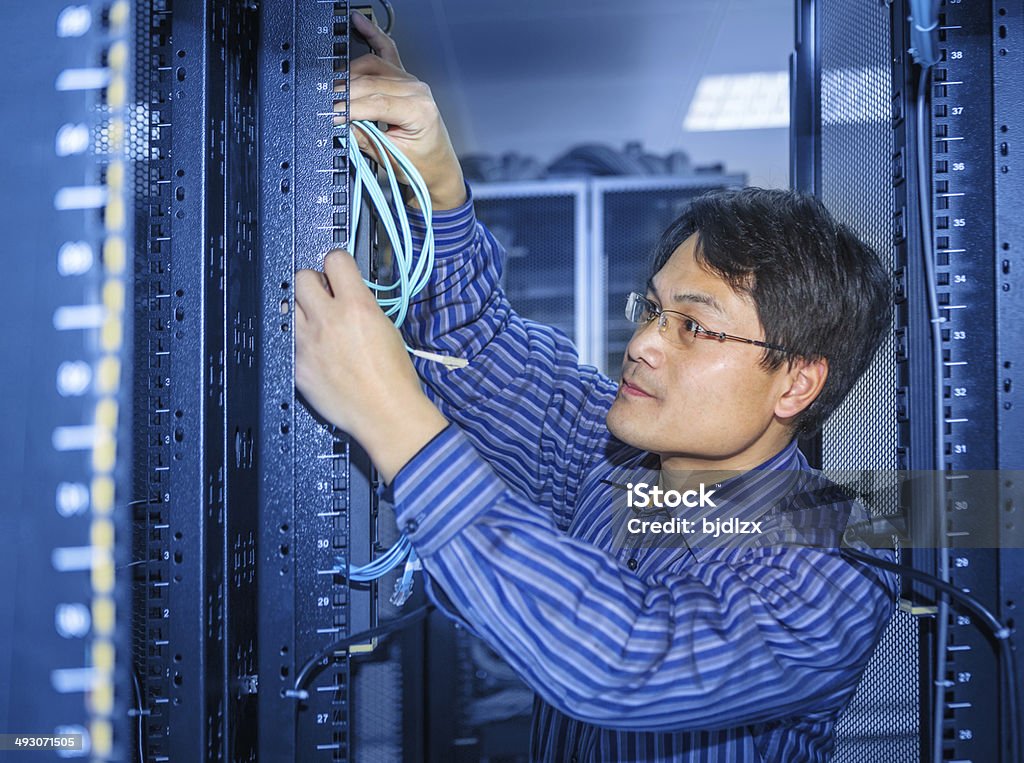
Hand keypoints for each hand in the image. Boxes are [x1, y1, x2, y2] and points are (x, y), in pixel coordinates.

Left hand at [294, 250, 447, 482]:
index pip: (335, 259)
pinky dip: (298, 342)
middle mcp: (328, 320)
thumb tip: (347, 295)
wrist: (386, 413)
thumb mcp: (387, 328)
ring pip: (287, 306)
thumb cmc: (394, 378)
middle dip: (313, 284)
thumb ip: (362, 307)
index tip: (337, 271)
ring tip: (315, 324)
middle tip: (323, 297)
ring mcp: (307, 343)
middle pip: (301, 277)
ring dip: (300, 310)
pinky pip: (287, 340)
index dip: (337, 264)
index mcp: (357, 307)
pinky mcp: (297, 365)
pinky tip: (314, 352)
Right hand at [336, 12, 466, 210]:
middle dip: (346, 92)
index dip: (351, 107)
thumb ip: (364, 137)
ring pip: (373, 65)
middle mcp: (417, 90)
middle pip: (372, 81)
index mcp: (419, 110)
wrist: (438, 166)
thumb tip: (341, 123)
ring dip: (350, 74)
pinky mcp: (405, 78)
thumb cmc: (422, 164)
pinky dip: (372, 34)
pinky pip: (387, 50)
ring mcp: (411, 81)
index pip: (377, 102)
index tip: (332, 114)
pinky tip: (359, 22)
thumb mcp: (391, 156)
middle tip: (327, 103)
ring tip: (334, 87)